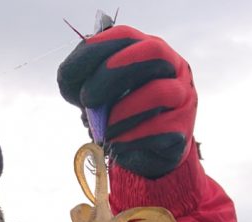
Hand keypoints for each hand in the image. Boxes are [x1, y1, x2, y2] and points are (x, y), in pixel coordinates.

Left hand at [57, 25, 196, 178]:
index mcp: (147, 51)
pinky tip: (117, 146)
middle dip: (111, 75)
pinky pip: (160, 129)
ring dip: (122, 113)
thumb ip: (83, 86)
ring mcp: (182, 97)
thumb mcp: (97, 97)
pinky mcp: (182, 130)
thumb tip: (75, 87)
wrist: (147, 155)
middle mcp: (172, 67)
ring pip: (158, 93)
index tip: (69, 75)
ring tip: (103, 131)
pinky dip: (131, 138)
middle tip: (86, 99)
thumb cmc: (119, 117)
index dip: (96, 50)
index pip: (125, 36)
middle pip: (151, 53)